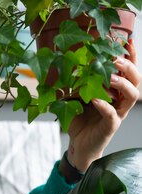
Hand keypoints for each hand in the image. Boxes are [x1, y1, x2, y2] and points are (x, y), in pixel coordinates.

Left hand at [66, 39, 140, 171]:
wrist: (79, 144)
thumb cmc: (80, 119)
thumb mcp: (76, 97)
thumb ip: (77, 83)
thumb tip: (68, 65)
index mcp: (116, 91)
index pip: (128, 70)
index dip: (130, 55)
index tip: (126, 40)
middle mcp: (121, 100)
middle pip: (136, 80)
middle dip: (129, 66)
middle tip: (116, 58)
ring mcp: (118, 113)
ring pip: (132, 96)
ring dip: (122, 84)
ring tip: (111, 76)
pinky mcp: (111, 126)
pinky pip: (113, 114)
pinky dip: (105, 106)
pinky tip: (96, 100)